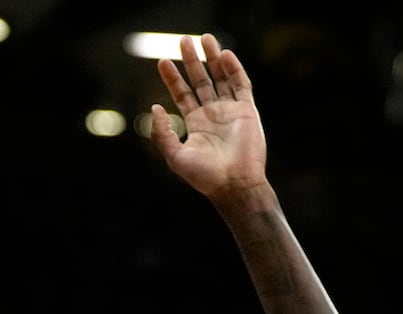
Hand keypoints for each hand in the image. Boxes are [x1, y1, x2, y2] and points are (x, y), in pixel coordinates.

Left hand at [151, 33, 267, 198]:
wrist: (234, 185)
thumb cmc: (205, 177)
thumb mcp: (175, 156)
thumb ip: (163, 133)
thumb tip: (155, 107)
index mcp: (196, 124)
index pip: (182, 94)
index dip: (172, 78)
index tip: (162, 61)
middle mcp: (213, 115)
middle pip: (200, 81)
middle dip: (192, 61)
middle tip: (183, 40)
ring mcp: (231, 111)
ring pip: (221, 78)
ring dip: (213, 58)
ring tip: (205, 38)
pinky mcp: (247, 111)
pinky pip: (241, 84)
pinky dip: (234, 69)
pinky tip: (225, 55)